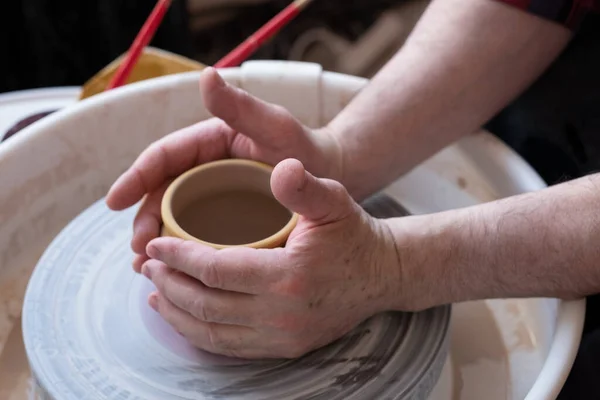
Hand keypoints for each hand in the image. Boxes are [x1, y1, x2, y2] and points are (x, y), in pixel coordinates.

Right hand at [105, 67, 342, 271]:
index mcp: (211, 140)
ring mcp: (216, 193)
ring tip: (145, 268)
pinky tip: (175, 275)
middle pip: (162, 191)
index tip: (115, 201)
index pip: (165, 155)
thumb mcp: (278, 128)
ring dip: (157, 242)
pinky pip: (195, 233)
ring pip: (175, 216)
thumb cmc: (307, 151)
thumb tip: (207, 76)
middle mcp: (207, 167)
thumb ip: (244, 107)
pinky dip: (181, 252)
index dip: (136, 177)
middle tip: (137, 250)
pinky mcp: (226, 217)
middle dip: (144, 220)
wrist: (332, 178)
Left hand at [140, 159, 400, 358]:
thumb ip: (303, 186)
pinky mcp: (287, 348)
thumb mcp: (334, 201)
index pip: (216, 269)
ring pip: (212, 333)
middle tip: (148, 265)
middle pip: (206, 305)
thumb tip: (280, 167)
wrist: (384, 275)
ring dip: (176, 313)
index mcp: (290, 275)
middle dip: (169, 285)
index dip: (179, 257)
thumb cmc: (354, 234)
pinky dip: (199, 334)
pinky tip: (184, 318)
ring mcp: (284, 337)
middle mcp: (284, 314)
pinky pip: (230, 348)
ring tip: (155, 291)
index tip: (156, 244)